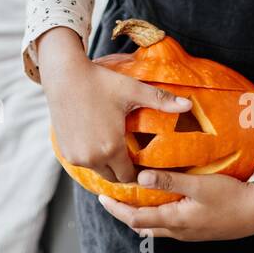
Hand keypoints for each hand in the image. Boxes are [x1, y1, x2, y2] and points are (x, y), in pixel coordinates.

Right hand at [41, 34, 193, 185]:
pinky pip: (84, 162)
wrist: (65, 75)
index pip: (130, 176)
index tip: (143, 162)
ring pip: (98, 171)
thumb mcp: (133, 90)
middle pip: (114, 177)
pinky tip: (98, 141)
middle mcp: (92, 158)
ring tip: (116, 148)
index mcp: (111, 148)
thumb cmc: (100, 81)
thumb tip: (189, 104)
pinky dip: (92, 157)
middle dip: (123, 170)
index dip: (139, 171)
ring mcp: (76, 156)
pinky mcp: (65, 151)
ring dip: (107, 164)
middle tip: (131, 156)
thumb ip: (162, 101)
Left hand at [96, 169, 253, 240]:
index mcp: (174, 220)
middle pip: (142, 225)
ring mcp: (188, 232)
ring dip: (139, 213)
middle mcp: (178, 230)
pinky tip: (158, 200)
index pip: (136, 218)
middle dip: (123, 212)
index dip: (116, 208)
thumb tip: (141, 177)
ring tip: (129, 197)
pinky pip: (168, 223)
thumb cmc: (231, 197)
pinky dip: (155, 213)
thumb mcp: (200, 185)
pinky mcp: (197, 228)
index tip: (101, 196)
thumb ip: (170, 180)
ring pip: (155, 226)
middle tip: (110, 197)